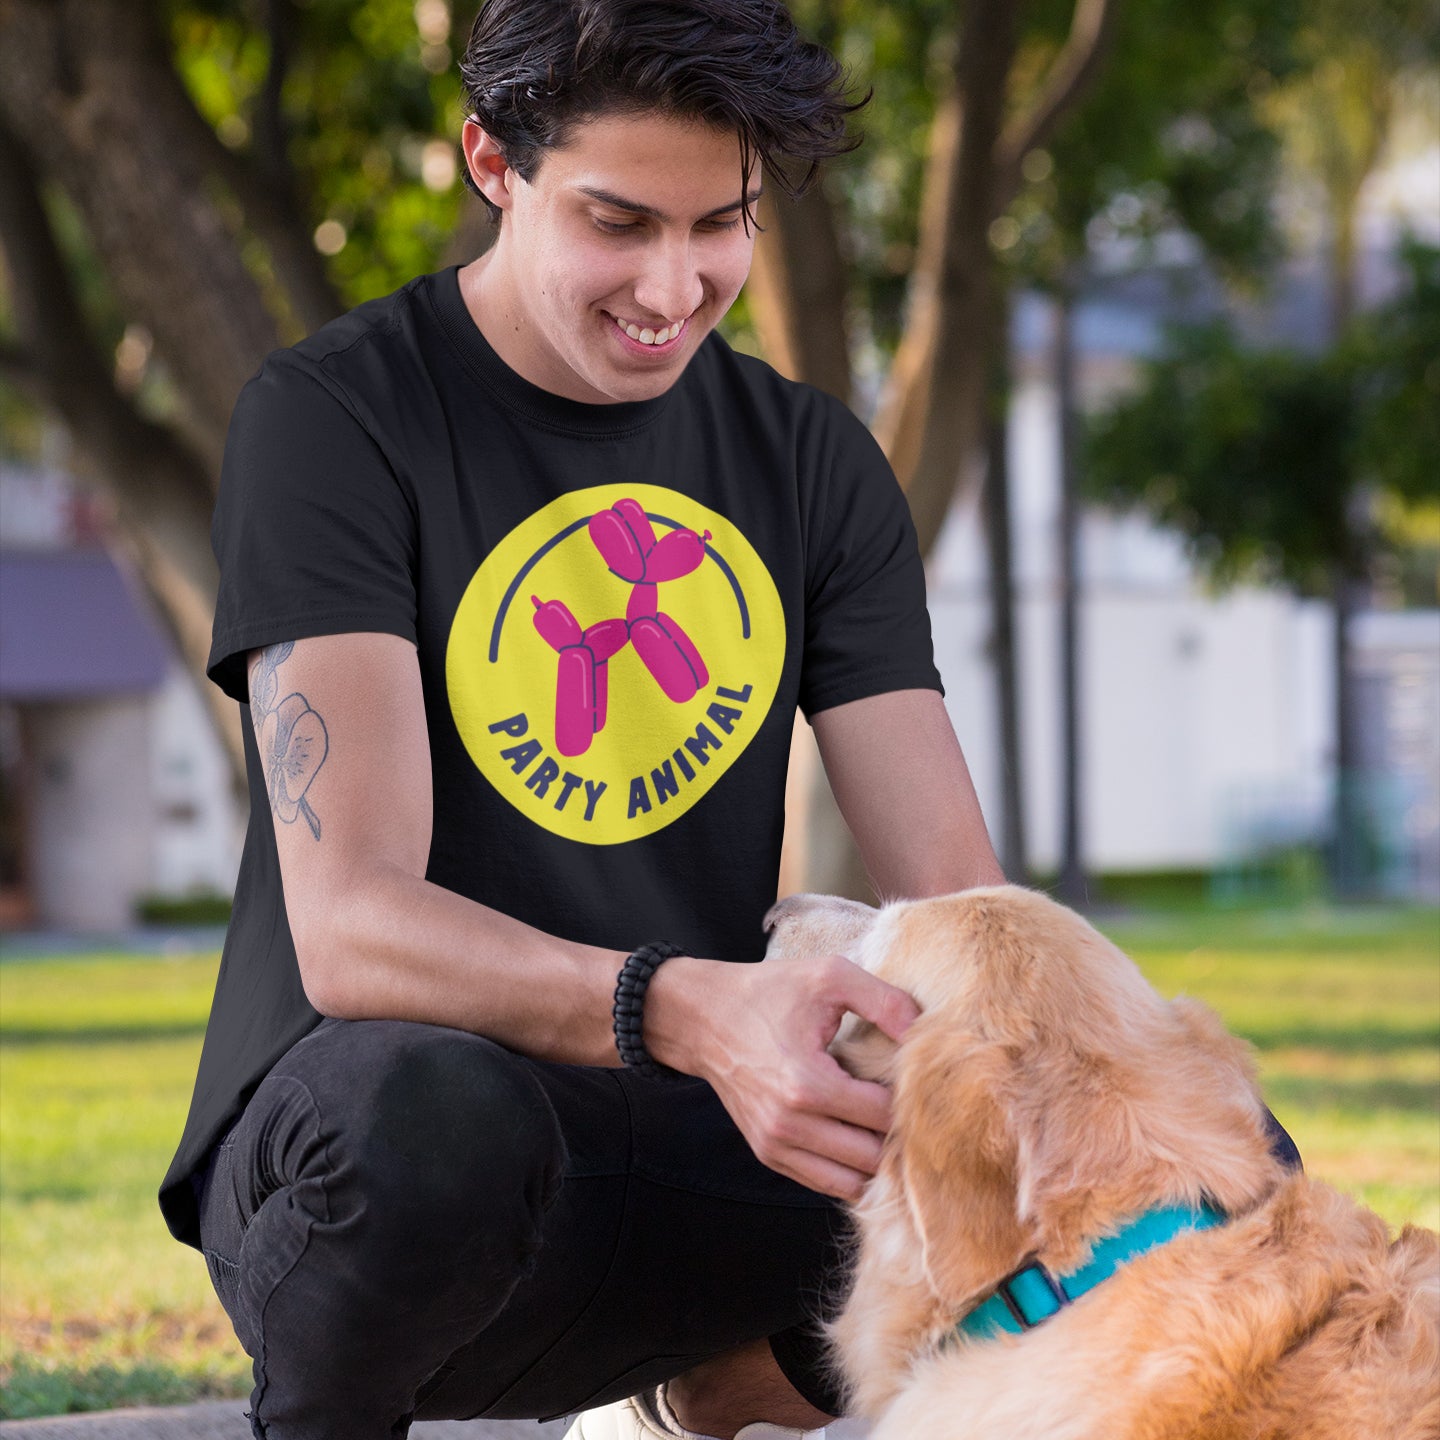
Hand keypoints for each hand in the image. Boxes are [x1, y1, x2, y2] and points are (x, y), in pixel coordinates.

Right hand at [645, 953, 918, 1199]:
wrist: (703, 1017)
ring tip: (888, 1125)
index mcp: (807, 1084)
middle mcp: (789, 1125)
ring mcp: (776, 1146)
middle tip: (913, 1106)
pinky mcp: (768, 1154)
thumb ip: (886, 1002)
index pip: (884, 1116)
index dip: (912, 1100)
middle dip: (899, 1136)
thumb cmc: (769, 992)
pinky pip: (825, 1184)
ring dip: (877, 1161)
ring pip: (852, 1183)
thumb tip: (927, 1036)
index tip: (920, 1080)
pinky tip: (861, 1137)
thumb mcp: (830, 977)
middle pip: (873, 1158)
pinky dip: (850, 1170)